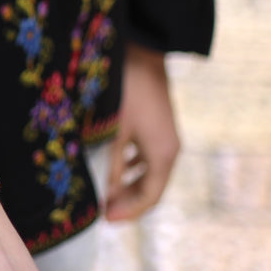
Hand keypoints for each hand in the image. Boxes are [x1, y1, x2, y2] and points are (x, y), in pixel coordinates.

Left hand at [104, 42, 179, 221]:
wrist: (143, 51)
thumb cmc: (126, 91)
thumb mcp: (114, 130)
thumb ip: (109, 164)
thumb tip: (105, 195)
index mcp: (163, 154)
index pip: (150, 197)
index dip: (128, 211)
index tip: (105, 220)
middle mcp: (169, 148)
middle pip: (150, 187)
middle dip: (127, 201)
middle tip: (101, 211)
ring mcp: (165, 136)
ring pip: (148, 172)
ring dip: (127, 184)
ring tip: (103, 193)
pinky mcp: (157, 125)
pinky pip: (146, 156)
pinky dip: (130, 167)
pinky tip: (112, 167)